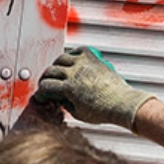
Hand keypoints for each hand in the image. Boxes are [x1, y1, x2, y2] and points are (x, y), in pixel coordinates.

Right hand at [33, 47, 154, 128]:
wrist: (122, 103)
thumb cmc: (103, 111)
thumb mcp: (78, 113)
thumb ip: (65, 103)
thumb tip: (58, 97)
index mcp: (69, 88)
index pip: (45, 86)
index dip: (41, 92)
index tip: (42, 95)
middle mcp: (74, 73)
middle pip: (50, 71)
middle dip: (45, 79)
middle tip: (46, 84)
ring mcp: (84, 63)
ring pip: (61, 58)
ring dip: (56, 66)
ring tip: (58, 72)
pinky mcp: (93, 58)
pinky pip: (78, 50)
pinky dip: (72, 54)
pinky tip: (72, 62)